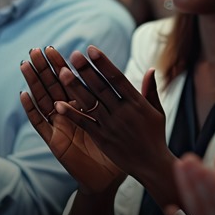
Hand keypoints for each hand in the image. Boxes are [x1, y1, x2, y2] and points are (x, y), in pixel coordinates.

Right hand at [20, 47, 125, 194]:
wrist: (107, 181)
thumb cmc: (119, 152)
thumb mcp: (130, 122)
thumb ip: (139, 96)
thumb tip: (151, 70)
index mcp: (89, 109)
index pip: (79, 81)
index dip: (72, 65)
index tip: (64, 47)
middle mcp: (73, 115)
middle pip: (58, 86)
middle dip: (49, 67)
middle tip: (41, 48)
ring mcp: (62, 127)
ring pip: (45, 99)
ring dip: (35, 82)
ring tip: (26, 64)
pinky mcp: (55, 141)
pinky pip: (40, 123)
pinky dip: (31, 109)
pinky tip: (24, 94)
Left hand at [48, 45, 175, 201]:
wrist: (152, 164)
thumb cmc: (155, 136)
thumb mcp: (157, 111)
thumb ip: (150, 90)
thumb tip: (151, 68)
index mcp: (137, 102)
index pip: (117, 78)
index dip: (103, 63)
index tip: (92, 49)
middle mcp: (123, 112)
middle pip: (101, 87)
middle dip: (86, 70)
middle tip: (73, 55)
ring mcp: (112, 125)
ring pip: (90, 103)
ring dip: (75, 87)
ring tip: (62, 72)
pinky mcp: (102, 139)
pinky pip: (84, 123)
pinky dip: (71, 114)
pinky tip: (58, 104)